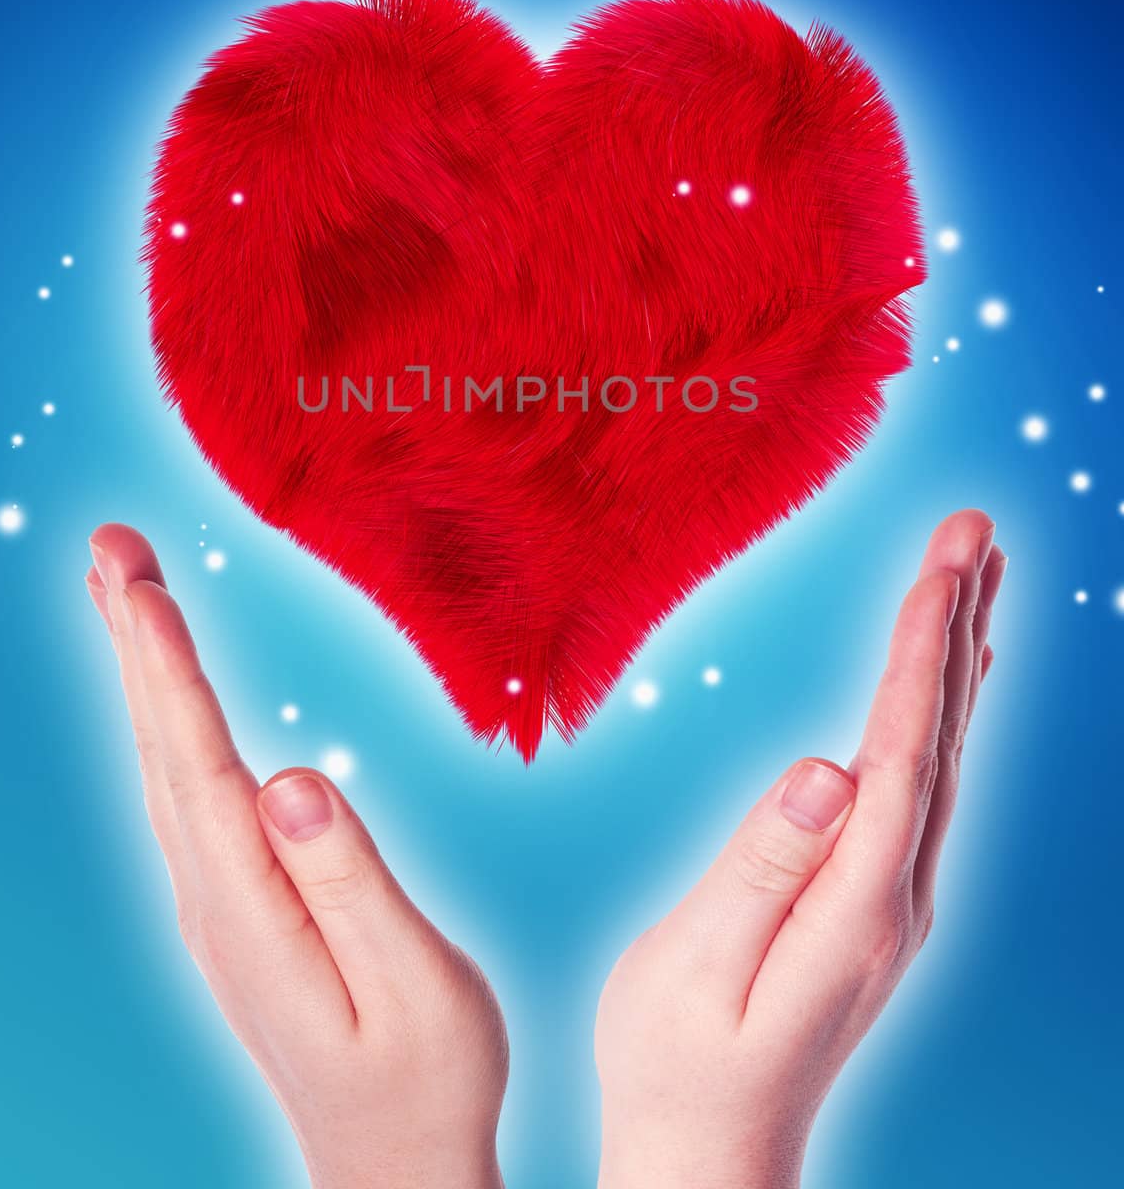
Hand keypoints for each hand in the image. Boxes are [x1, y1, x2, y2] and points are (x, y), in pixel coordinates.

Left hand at [86, 525, 507, 1188]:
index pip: (199, 768)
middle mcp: (214, 901)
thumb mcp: (412, 984)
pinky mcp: (237, 904)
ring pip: (165, 766)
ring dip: (142, 671)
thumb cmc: (424, 1078)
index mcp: (252, 911)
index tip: (141, 586)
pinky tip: (165, 690)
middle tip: (110, 545)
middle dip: (134, 641)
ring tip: (125, 588)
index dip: (166, 671)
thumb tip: (289, 776)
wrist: (394, 1164)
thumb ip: (351, 880)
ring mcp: (218, 904)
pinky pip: (186, 789)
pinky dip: (167, 720)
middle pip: (162, 751)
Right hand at [595, 509, 1007, 1188]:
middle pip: (939, 740)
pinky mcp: (874, 904)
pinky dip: (940, 716)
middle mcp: (895, 899)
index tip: (941, 566)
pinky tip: (949, 681)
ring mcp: (893, 903)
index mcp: (853, 905)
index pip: (900, 755)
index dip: (920, 656)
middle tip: (975, 528)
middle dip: (955, 626)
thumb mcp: (696, 970)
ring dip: (955, 658)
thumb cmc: (679, 1067)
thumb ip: (761, 866)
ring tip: (971, 575)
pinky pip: (923, 787)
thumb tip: (826, 767)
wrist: (711, 1158)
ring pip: (940, 757)